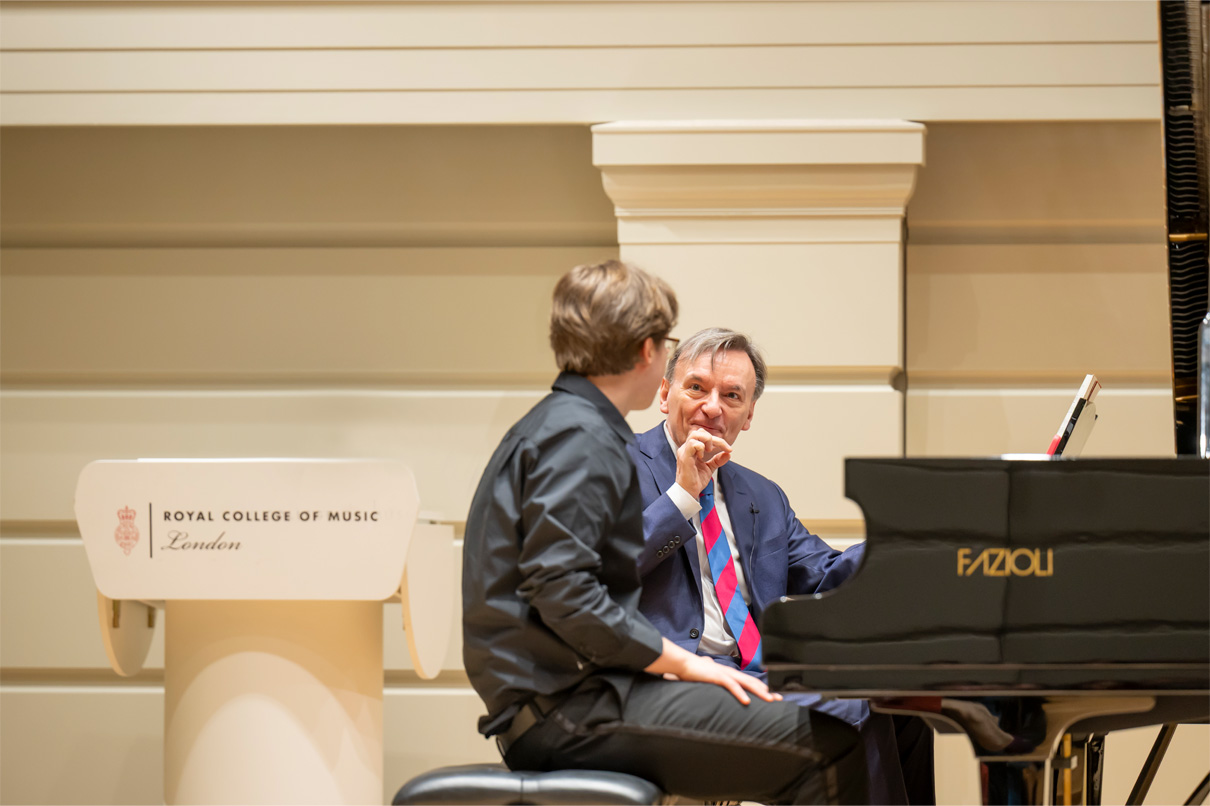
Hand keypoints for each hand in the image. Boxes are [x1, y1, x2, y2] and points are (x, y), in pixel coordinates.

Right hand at [645, 639, 779, 704]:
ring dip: (759, 691)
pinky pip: (731, 685)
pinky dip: (740, 693)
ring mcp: (724, 673)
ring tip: (770, 699)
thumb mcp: (708, 676)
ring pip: (746, 682)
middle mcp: (729, 672)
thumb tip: (714, 673)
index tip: (772, 695)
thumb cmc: (693, 670)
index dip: (761, 688)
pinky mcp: (717, 676)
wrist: (682, 663)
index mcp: (728, 673)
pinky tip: (747, 701)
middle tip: (779, 698)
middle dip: (767, 690)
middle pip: (752, 682)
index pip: (748, 681)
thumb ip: (713, 677)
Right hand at [675, 428, 731, 497]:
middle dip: (714, 438)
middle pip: (699, 432)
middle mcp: (687, 448)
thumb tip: (728, 454)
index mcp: (692, 449)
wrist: (689, 492)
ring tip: (710, 450)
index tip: (728, 449)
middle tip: (721, 448)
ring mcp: (684, 451)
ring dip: (707, 440)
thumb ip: (717, 460)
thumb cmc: (695, 480)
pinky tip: (702, 456)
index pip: (704, 435)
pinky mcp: (684, 457)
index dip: (718, 440)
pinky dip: (701, 447)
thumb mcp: (709, 468)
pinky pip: (692, 444)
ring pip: (695, 434)